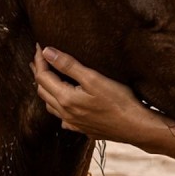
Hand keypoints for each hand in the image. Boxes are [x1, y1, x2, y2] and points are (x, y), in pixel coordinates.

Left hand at [33, 45, 167, 142]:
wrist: (136, 127)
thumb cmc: (118, 101)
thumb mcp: (93, 78)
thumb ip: (68, 65)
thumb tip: (47, 52)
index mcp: (65, 99)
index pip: (43, 77)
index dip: (39, 60)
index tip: (39, 46)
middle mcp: (65, 113)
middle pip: (43, 91)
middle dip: (39, 73)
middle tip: (39, 59)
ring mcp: (73, 123)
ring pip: (50, 106)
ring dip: (46, 90)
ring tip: (46, 78)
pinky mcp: (83, 129)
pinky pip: (62, 118)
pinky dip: (57, 107)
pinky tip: (63, 106)